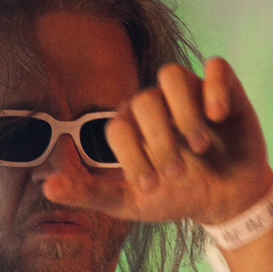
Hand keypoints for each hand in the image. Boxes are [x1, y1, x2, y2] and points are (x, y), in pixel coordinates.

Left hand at [44, 57, 272, 228]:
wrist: (225, 200)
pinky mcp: (222, 88)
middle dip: (160, 142)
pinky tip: (218, 117)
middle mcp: (155, 104)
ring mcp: (188, 93)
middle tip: (176, 173)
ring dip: (183, 113)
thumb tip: (47, 188)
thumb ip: (90, 193)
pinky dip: (215, 90)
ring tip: (198, 145)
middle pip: (145, 101)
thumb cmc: (174, 197)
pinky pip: (216, 67)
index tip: (150, 186)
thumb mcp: (130, 204)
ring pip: (172, 75)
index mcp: (130, 126)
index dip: (131, 156)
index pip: (118, 127)